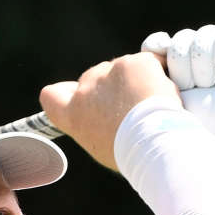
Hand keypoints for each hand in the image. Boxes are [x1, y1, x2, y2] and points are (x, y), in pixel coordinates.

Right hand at [39, 52, 179, 170]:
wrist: (152, 142)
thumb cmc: (128, 152)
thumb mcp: (99, 144)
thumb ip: (92, 122)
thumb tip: (99, 112)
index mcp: (73, 113)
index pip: (51, 96)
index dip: (63, 94)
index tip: (75, 97)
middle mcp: (86, 88)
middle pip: (94, 77)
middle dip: (111, 87)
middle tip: (132, 109)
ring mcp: (110, 71)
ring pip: (123, 68)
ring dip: (135, 80)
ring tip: (149, 106)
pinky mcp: (135, 62)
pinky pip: (148, 62)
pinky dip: (157, 72)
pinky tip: (163, 93)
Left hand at [141, 24, 214, 145]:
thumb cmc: (195, 133)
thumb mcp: (162, 109)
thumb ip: (146, 87)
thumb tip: (134, 59)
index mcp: (172, 79)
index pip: (158, 46)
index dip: (157, 45)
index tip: (156, 50)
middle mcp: (195, 66)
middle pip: (181, 41)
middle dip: (182, 63)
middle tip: (189, 87)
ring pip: (203, 37)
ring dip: (202, 61)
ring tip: (208, 85)